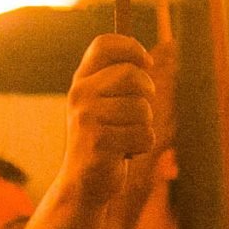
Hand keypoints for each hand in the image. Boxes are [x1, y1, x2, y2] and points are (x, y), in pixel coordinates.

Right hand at [61, 35, 156, 202]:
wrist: (83, 183)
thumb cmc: (103, 138)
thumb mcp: (104, 104)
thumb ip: (117, 80)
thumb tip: (146, 58)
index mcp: (81, 80)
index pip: (104, 44)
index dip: (131, 48)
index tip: (146, 63)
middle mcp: (80, 94)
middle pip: (132, 74)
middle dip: (147, 93)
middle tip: (138, 112)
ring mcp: (88, 119)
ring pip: (142, 108)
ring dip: (144, 125)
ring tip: (125, 137)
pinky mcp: (99, 143)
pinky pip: (144, 135)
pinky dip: (142, 146)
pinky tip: (124, 154)